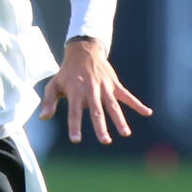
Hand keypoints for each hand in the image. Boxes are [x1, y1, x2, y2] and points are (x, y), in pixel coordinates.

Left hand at [38, 37, 152, 144]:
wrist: (84, 50)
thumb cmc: (67, 72)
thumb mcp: (54, 84)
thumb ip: (49, 102)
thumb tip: (43, 118)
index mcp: (75, 91)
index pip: (74, 111)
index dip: (75, 125)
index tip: (76, 139)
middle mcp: (91, 89)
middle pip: (96, 110)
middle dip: (101, 125)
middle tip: (105, 140)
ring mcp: (105, 87)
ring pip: (113, 105)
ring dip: (120, 119)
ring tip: (125, 133)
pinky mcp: (115, 84)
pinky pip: (127, 96)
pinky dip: (138, 104)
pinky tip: (148, 112)